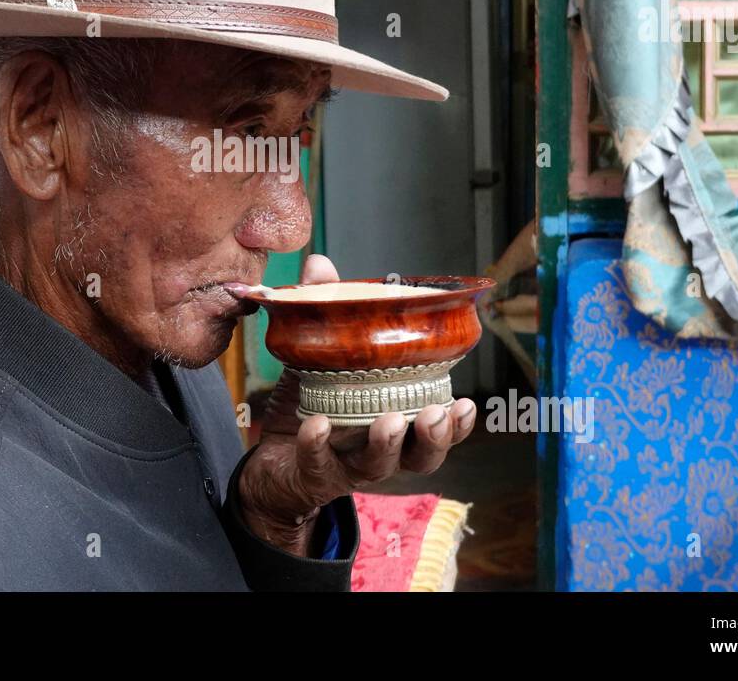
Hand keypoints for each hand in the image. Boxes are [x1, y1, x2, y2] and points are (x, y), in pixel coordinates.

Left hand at [236, 254, 477, 556]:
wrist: (271, 461)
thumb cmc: (312, 407)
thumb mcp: (320, 358)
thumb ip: (325, 312)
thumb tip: (320, 264)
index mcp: (395, 421)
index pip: (438, 429)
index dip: (457, 424)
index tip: (466, 405)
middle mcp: (380, 450)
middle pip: (420, 455)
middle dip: (434, 437)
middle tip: (435, 414)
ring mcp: (347, 465)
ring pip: (378, 464)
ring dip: (386, 443)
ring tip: (389, 421)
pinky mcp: (313, 474)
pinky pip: (318, 463)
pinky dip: (319, 445)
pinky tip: (319, 426)